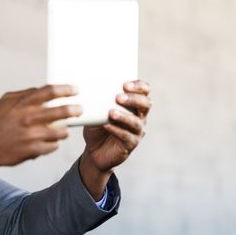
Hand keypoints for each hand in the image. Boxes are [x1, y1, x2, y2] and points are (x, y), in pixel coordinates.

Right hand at [0, 85, 82, 187]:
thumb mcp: (4, 102)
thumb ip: (23, 94)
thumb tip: (41, 90)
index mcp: (22, 104)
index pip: (49, 92)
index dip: (66, 89)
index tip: (75, 90)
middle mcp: (28, 118)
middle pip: (61, 111)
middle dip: (74, 110)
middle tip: (79, 110)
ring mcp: (31, 135)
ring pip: (60, 132)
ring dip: (64, 131)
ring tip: (62, 130)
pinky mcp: (33, 150)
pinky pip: (52, 146)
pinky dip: (53, 144)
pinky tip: (49, 142)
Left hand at [80, 80, 151, 198]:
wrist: (94, 150)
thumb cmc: (97, 127)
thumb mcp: (96, 111)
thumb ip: (98, 101)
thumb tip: (90, 87)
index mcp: (134, 104)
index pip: (144, 91)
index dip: (138, 86)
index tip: (125, 84)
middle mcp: (139, 116)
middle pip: (145, 104)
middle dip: (133, 99)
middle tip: (119, 97)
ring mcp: (136, 131)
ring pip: (137, 122)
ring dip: (124, 116)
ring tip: (111, 113)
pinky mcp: (131, 144)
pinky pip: (127, 136)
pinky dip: (116, 130)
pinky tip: (106, 125)